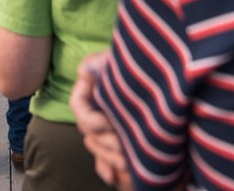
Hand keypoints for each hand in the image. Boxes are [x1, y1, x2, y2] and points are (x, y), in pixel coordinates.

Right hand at [70, 53, 131, 190]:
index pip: (77, 106)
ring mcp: (103, 126)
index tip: (107, 122)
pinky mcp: (114, 139)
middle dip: (104, 142)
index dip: (88, 118)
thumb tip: (83, 71)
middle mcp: (93, 108)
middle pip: (87, 132)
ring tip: (127, 161)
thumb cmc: (135, 60)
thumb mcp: (116, 57)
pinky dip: (106, 169)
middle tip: (122, 145)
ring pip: (96, 147)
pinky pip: (103, 159)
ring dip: (108, 157)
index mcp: (89, 89)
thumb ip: (99, 62)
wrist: (156, 72)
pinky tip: (113, 177)